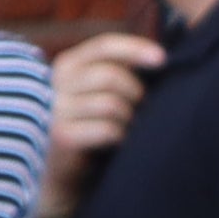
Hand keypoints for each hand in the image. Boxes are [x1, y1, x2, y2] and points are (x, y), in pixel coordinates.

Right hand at [51, 29, 160, 178]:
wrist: (65, 171)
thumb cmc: (93, 124)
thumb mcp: (100, 91)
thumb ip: (118, 70)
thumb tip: (159, 56)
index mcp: (67, 65)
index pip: (103, 46)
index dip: (135, 49)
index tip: (163, 59)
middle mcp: (55, 84)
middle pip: (112, 76)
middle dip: (136, 93)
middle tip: (141, 109)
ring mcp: (55, 111)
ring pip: (112, 104)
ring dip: (130, 118)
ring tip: (127, 127)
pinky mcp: (62, 137)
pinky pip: (108, 129)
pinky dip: (121, 136)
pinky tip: (119, 142)